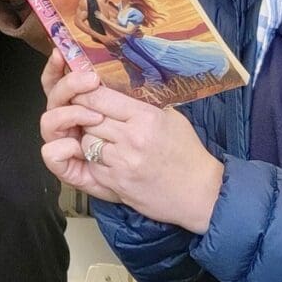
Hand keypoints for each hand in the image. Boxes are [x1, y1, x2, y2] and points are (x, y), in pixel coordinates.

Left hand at [42, 68, 224, 230]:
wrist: (199, 193)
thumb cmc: (187, 153)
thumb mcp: (171, 118)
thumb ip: (143, 104)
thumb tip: (117, 88)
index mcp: (146, 117)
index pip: (100, 97)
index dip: (84, 93)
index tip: (81, 92)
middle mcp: (132, 138)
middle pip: (89, 119)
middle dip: (86, 116)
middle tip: (91, 117)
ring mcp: (123, 163)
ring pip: (87, 142)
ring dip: (90, 139)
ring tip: (105, 139)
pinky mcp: (116, 183)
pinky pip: (91, 165)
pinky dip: (95, 161)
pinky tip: (109, 159)